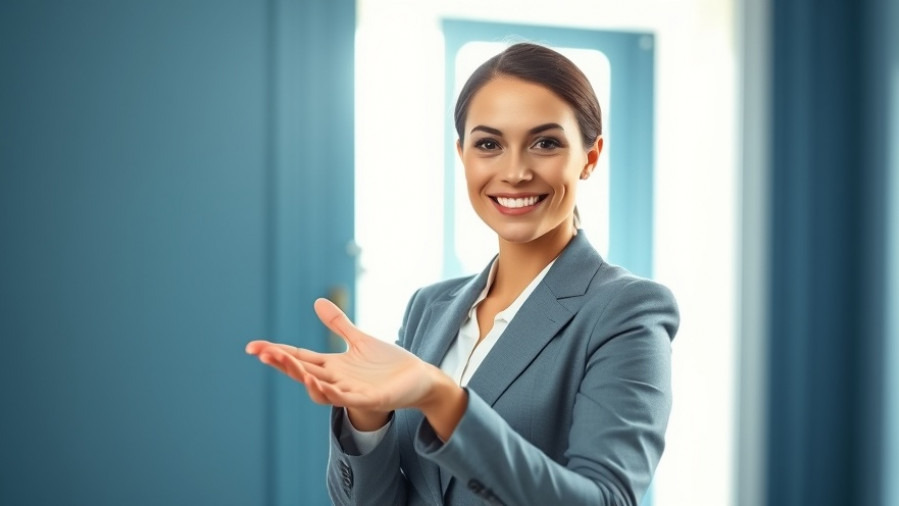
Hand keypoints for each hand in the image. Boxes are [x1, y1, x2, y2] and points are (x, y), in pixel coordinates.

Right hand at [246, 298, 440, 413]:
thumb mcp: (359, 339)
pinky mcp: (369, 399)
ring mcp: (351, 391)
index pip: (299, 357)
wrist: (418, 379)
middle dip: (283, 363)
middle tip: (263, 352)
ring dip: (302, 378)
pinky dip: (330, 392)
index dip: (276, 352)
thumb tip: (317, 301)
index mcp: (332, 366)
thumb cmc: (388, 363)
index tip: (253, 346)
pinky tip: (317, 382)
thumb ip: (338, 324)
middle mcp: (337, 380)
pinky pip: (345, 399)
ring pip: (319, 389)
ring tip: (286, 363)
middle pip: (303, 372)